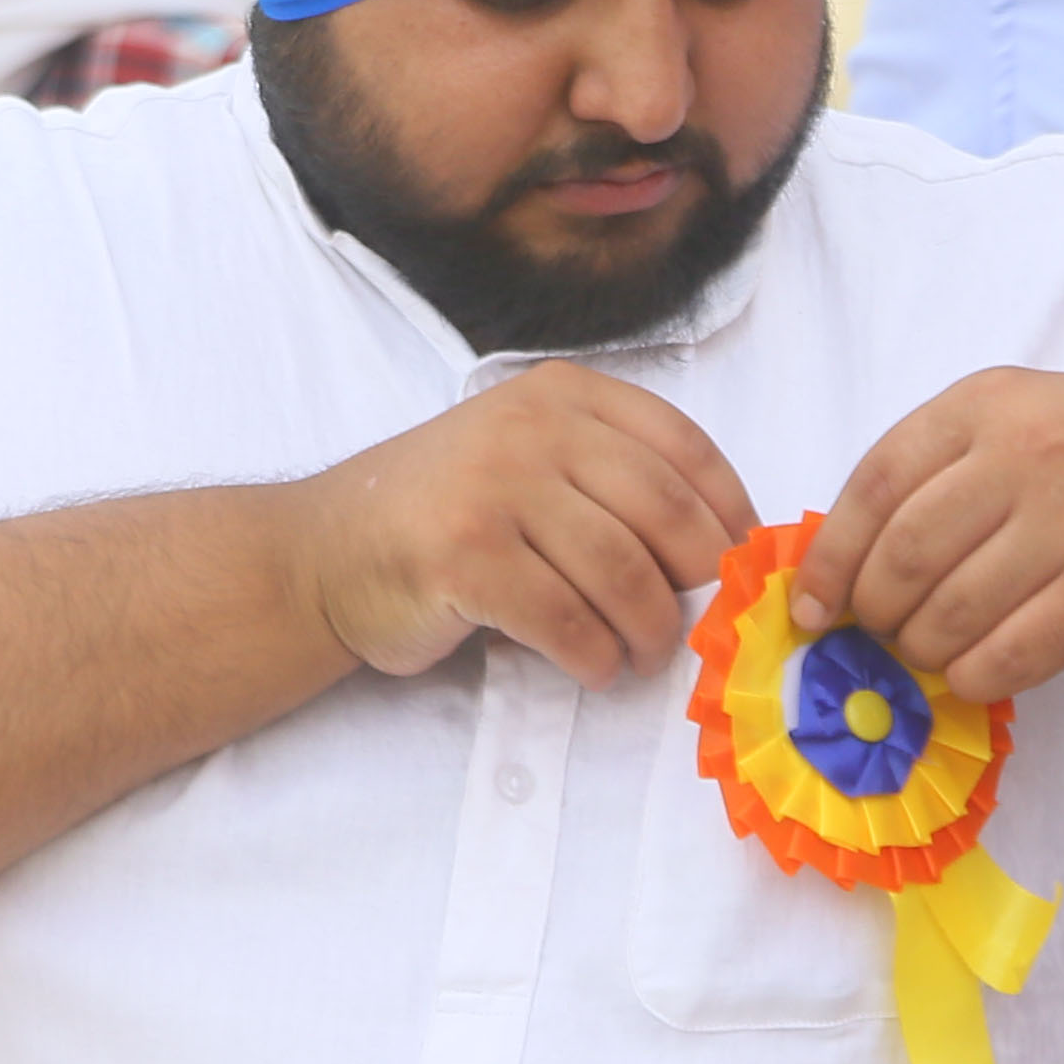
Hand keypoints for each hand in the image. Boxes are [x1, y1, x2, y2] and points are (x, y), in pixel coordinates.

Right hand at [282, 363, 751, 687]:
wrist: (325, 553)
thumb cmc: (442, 515)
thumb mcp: (527, 459)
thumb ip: (607, 477)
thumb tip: (717, 548)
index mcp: (560, 395)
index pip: (683, 445)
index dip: (728, 511)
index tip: (738, 564)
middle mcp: (530, 428)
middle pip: (663, 512)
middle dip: (694, 583)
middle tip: (694, 625)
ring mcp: (494, 488)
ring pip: (621, 572)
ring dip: (648, 631)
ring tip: (640, 656)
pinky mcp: (465, 557)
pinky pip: (565, 619)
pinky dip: (594, 656)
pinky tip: (594, 668)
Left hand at [793, 371, 1063, 703]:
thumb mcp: (1015, 421)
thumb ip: (935, 472)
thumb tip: (841, 566)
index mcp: (988, 403)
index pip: (877, 483)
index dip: (832, 556)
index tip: (815, 605)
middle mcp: (1030, 455)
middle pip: (907, 558)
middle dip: (877, 612)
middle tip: (880, 630)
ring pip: (951, 616)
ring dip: (922, 650)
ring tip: (927, 649)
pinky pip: (1008, 657)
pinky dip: (972, 677)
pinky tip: (972, 670)